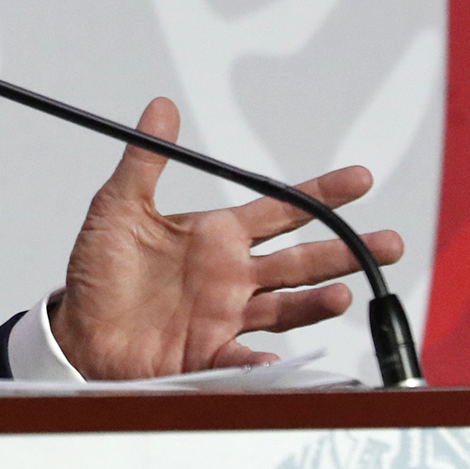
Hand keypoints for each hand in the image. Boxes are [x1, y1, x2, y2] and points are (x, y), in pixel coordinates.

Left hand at [50, 97, 403, 378]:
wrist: (80, 330)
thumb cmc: (100, 272)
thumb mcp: (117, 208)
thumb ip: (145, 160)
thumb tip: (160, 107)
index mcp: (216, 237)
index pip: (280, 209)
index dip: (320, 195)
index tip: (360, 178)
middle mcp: (232, 276)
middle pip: (300, 260)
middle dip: (344, 251)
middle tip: (389, 243)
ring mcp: (226, 316)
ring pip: (286, 306)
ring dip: (316, 303)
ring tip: (342, 295)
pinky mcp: (209, 352)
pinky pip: (242, 358)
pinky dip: (260, 361)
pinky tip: (273, 358)